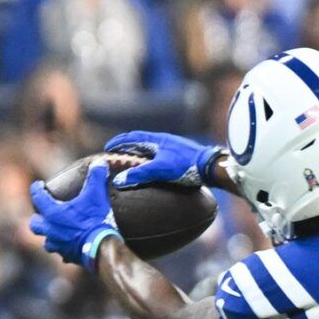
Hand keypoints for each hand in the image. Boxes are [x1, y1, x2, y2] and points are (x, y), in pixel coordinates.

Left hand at [29, 167, 118, 266]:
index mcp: (53, 213)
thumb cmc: (95, 221)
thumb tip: (99, 163)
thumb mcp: (96, 195)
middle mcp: (51, 230)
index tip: (37, 185)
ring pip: (47, 242)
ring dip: (50, 236)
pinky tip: (72, 247)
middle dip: (38, 219)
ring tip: (58, 232)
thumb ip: (96, 177)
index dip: (36, 189)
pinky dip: (65, 249)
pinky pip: (63, 253)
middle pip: (35, 225)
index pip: (37, 197)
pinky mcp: (68, 256)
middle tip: (45, 213)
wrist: (102, 248)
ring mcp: (59, 245)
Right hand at [101, 130, 221, 188]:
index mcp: (157, 140)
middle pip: (140, 143)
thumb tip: (119, 180)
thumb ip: (139, 174)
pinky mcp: (181, 157)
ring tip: (131, 165)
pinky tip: (153, 172)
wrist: (211, 166)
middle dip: (127, 149)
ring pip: (151, 151)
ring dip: (139, 156)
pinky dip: (151, 162)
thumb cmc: (186, 165)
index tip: (108, 148)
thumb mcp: (160, 170)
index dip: (119, 143)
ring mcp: (173, 149)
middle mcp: (164, 141)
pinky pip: (160, 158)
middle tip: (116, 157)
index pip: (132, 137)